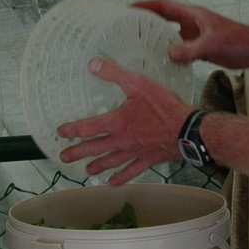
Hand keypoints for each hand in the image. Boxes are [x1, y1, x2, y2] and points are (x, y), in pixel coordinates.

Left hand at [56, 57, 190, 184]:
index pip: (88, 127)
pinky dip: (120, 178)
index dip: (72, 129)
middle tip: (64, 157)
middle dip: (77, 152)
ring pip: (110, 161)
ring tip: (86, 170)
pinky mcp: (147, 160)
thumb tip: (93, 64)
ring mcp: (134, 152)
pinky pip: (130, 172)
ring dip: (96, 166)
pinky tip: (112, 183)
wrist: (186, 129)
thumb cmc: (163, 106)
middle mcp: (121, 140)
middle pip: (94, 148)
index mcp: (117, 122)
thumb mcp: (138, 83)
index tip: (62, 132)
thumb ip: (115, 73)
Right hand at [132, 0, 245, 65]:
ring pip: (171, 35)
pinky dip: (170, 53)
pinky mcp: (201, 47)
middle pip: (164, 19)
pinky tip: (162, 62)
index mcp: (193, 15)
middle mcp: (192, 22)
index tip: (128, 8)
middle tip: (127, 27)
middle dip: (146, 21)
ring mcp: (196, 35)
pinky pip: (180, 48)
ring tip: (138, 45)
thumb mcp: (212, 44)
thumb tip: (170, 54)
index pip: (164, 6)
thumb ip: (191, 49)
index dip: (146, 5)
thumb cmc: (239, 41)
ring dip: (157, 39)